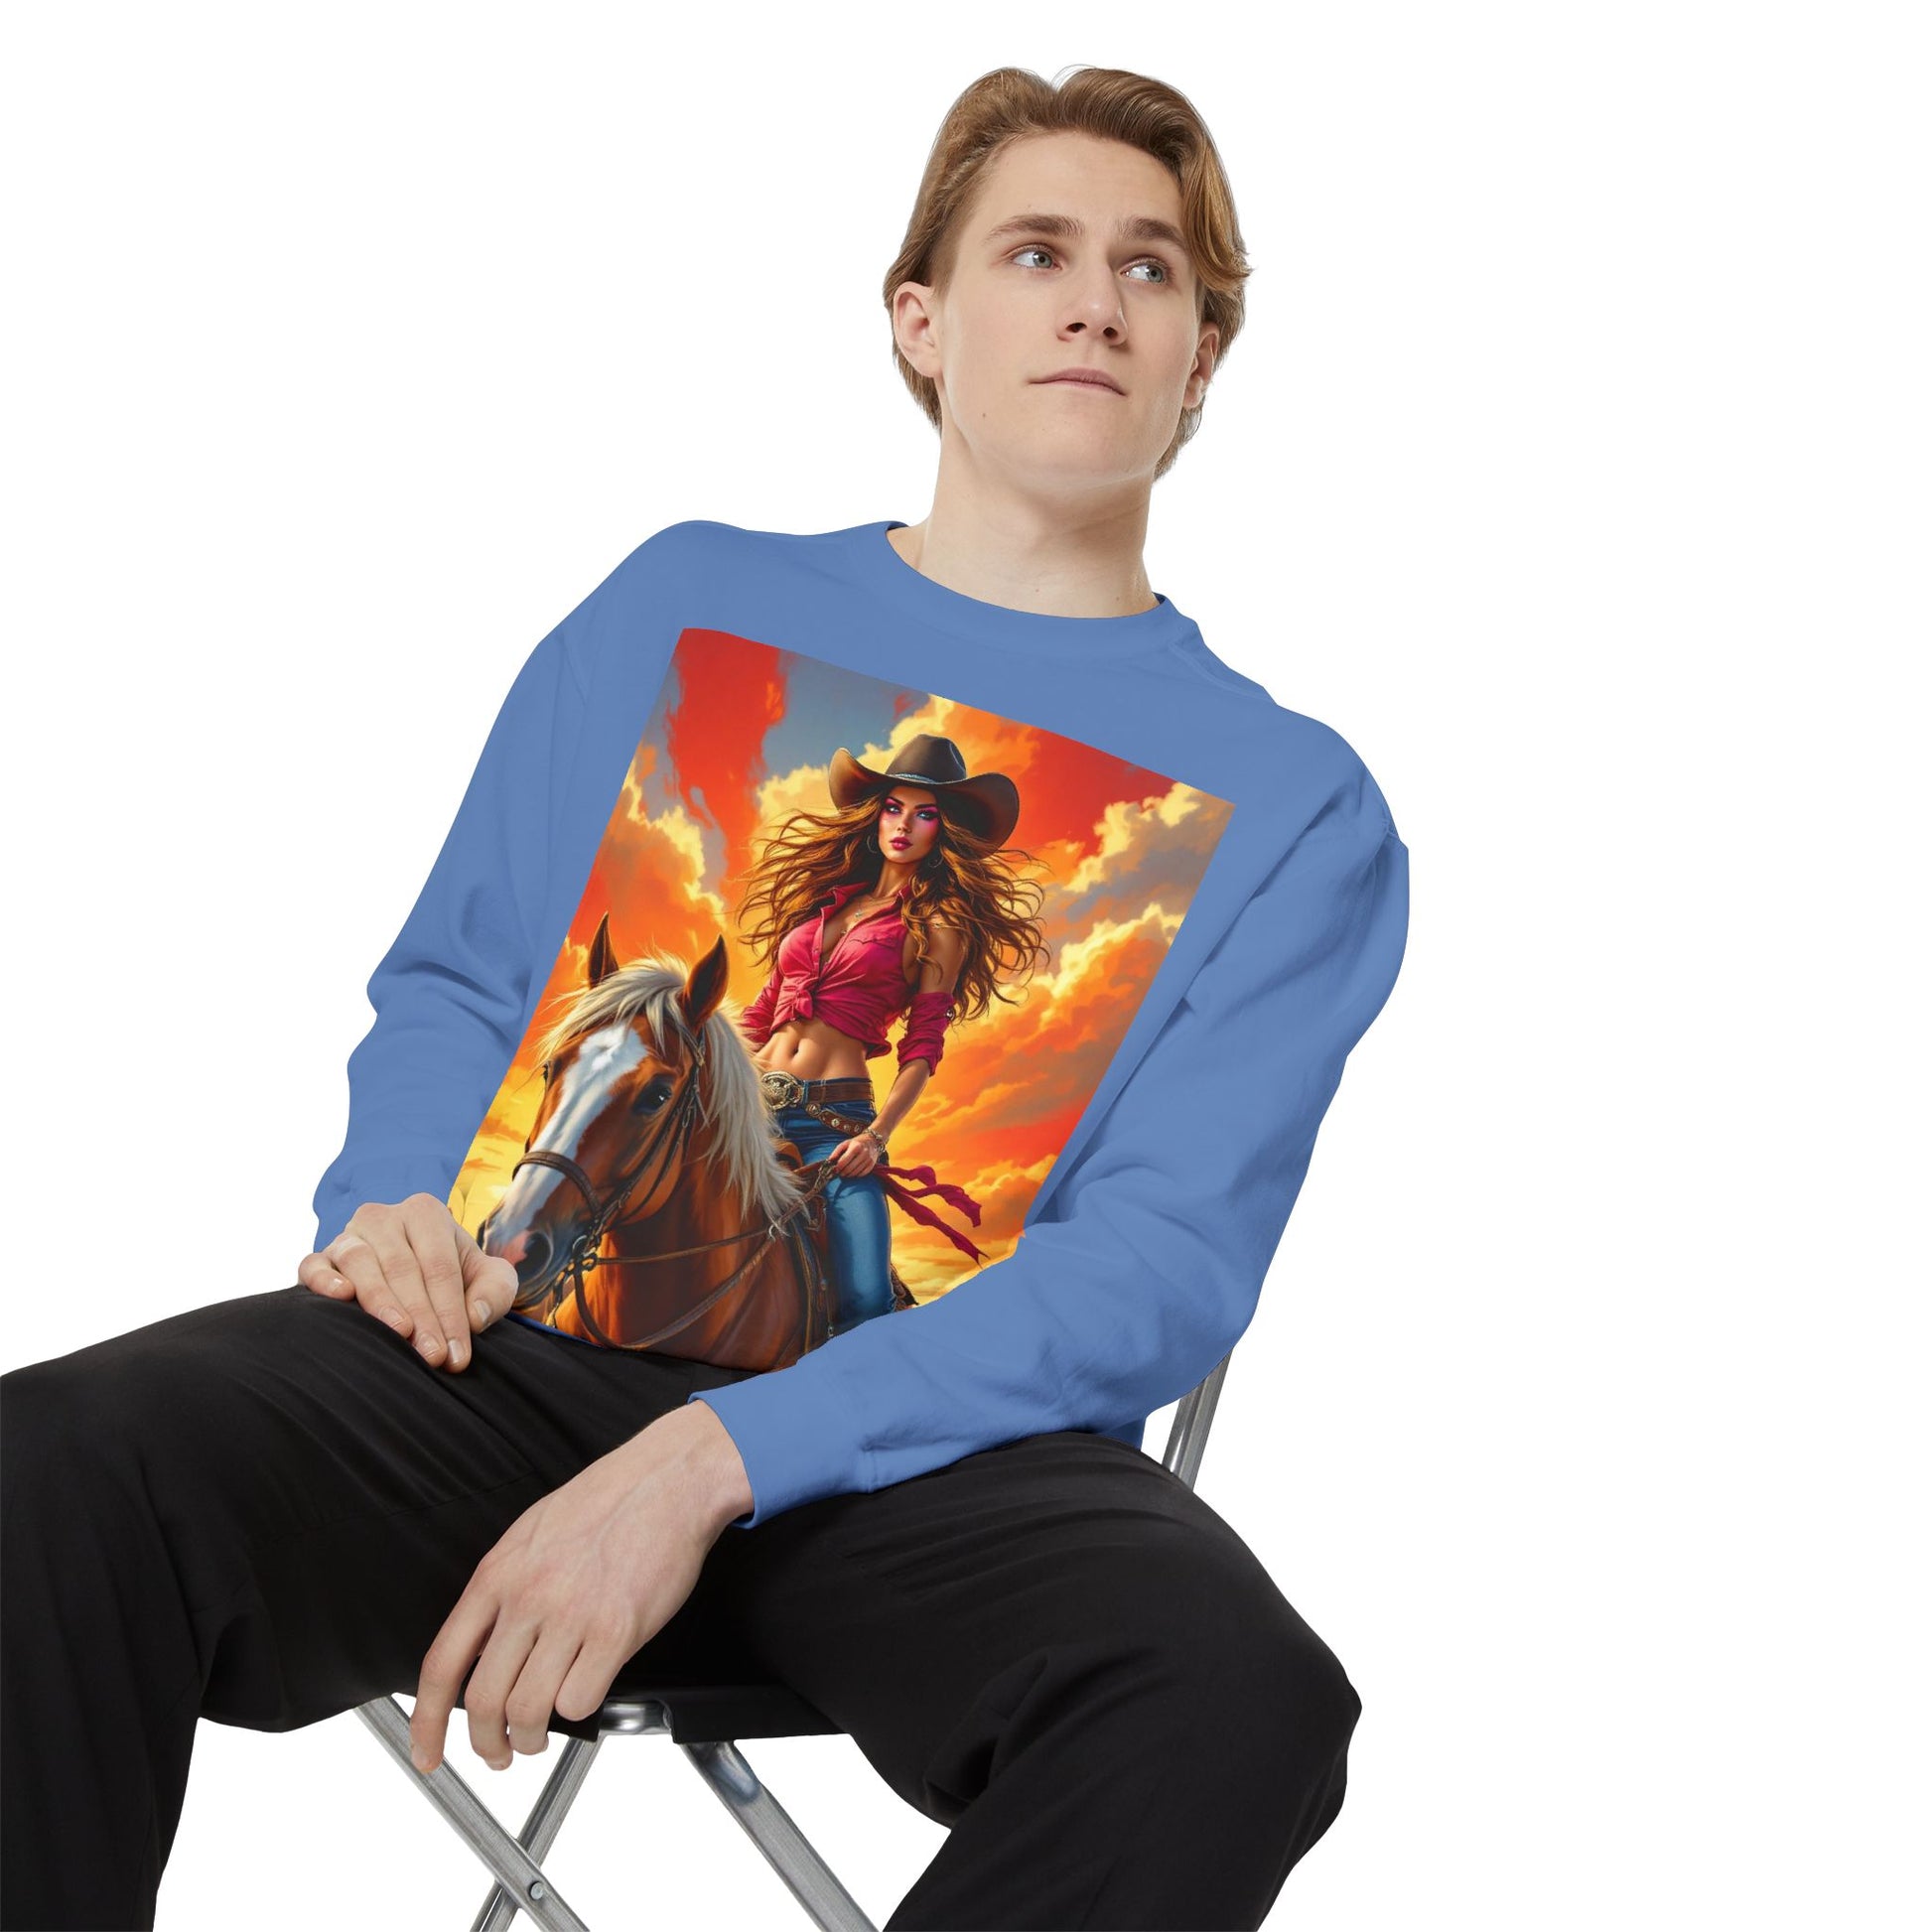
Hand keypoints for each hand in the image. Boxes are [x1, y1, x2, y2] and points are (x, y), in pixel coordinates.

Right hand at [298, 1193, 519, 1371]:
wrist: (417, 1277)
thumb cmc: (455, 1280)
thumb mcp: (488, 1280)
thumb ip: (494, 1292)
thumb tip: (474, 1316)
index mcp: (425, 1214)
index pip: (440, 1267)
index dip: (450, 1312)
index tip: (456, 1354)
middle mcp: (383, 1218)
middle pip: (403, 1268)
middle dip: (421, 1316)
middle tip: (431, 1356)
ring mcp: (348, 1236)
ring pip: (361, 1263)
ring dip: (380, 1300)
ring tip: (399, 1333)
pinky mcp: (320, 1258)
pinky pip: (314, 1265)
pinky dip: (323, 1279)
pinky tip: (341, 1296)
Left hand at [407, 1405, 747, 1773]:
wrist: (668, 1478)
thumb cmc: (608, 1501)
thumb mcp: (531, 1534)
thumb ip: (503, 1589)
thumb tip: (485, 1644)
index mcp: (498, 1574)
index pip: (442, 1664)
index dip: (426, 1722)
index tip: (428, 1752)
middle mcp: (528, 1597)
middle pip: (482, 1701)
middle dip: (486, 1744)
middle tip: (498, 1753)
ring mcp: (572, 1615)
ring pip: (528, 1711)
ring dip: (531, 1739)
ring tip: (540, 1737)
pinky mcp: (617, 1630)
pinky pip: (581, 1700)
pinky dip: (579, 1711)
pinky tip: (586, 1692)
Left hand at [827, 1131, 882, 1176]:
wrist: (872, 1140)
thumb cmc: (856, 1142)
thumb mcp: (845, 1143)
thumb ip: (836, 1152)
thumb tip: (829, 1160)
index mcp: (855, 1147)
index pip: (844, 1161)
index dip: (837, 1167)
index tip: (834, 1169)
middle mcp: (863, 1153)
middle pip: (849, 1168)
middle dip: (842, 1172)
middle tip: (839, 1173)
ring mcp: (869, 1159)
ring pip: (855, 1172)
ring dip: (848, 1175)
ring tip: (845, 1173)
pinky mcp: (872, 1164)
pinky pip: (862, 1174)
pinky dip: (856, 1175)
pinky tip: (852, 1173)